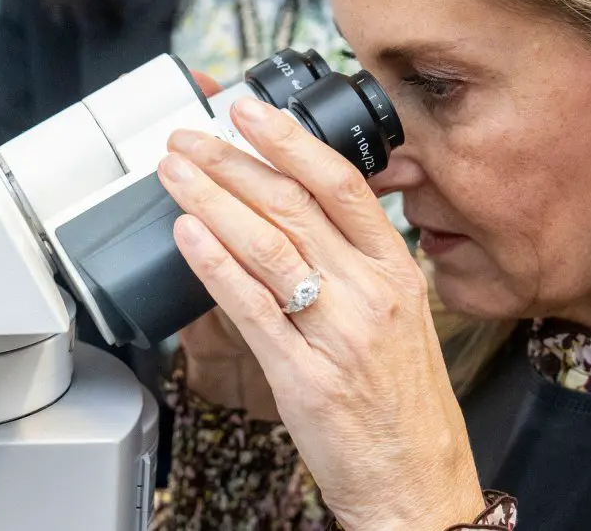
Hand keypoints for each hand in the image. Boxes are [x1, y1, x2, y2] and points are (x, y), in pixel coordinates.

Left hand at [156, 96, 483, 530]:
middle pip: (292, 205)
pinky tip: (187, 235)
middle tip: (188, 139)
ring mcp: (337, 333)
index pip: (341, 184)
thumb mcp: (398, 312)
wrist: (416, 477)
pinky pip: (251, 307)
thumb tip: (290, 214)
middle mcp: (368, 292)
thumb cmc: (402, 397)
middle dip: (230, 163)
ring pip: (266, 245)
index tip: (249, 112)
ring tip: (174, 174)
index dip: (290, 141)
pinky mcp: (303, 376)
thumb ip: (352, 260)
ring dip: (211, 200)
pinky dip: (215, 265)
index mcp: (394, 269)